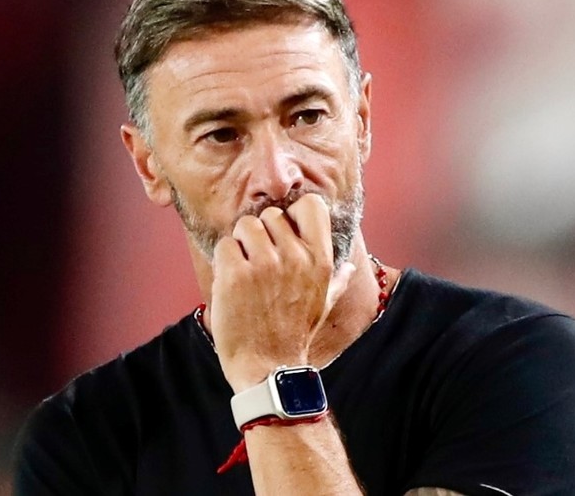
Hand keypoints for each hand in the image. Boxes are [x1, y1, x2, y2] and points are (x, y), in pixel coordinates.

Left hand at [209, 193, 354, 390]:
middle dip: (261, 234)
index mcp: (322, 260)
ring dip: (240, 244)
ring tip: (244, 271)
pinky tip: (231, 282)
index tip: (285, 233)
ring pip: (244, 225)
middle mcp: (296, 257)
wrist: (268, 368)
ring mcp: (265, 265)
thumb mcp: (323, 305)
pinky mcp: (236, 275)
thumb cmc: (294, 335)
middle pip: (271, 215)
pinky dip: (224, 261)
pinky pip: (225, 245)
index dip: (294, 214)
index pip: (311, 205)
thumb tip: (350, 266)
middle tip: (258, 261)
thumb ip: (336, 280)